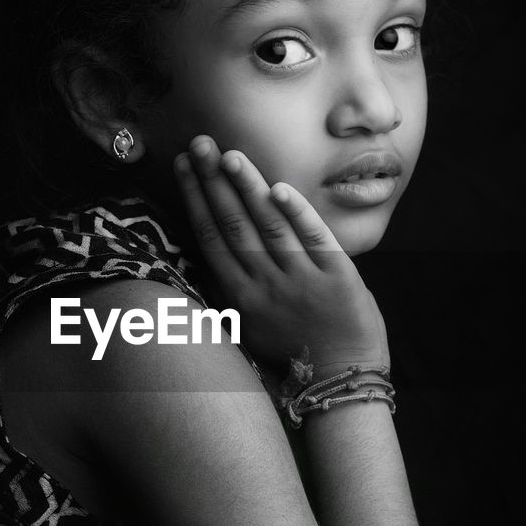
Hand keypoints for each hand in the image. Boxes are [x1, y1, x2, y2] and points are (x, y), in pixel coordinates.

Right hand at [173, 136, 389, 374]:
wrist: (340, 382)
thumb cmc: (295, 357)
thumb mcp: (252, 328)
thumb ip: (233, 291)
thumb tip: (210, 255)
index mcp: (240, 298)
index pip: (210, 238)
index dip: (195, 198)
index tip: (184, 166)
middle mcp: (265, 286)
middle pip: (232, 225)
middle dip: (213, 181)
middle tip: (199, 143)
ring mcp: (301, 281)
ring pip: (268, 227)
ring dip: (247, 188)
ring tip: (230, 155)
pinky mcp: (338, 279)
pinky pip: (316, 240)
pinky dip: (297, 213)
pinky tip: (280, 188)